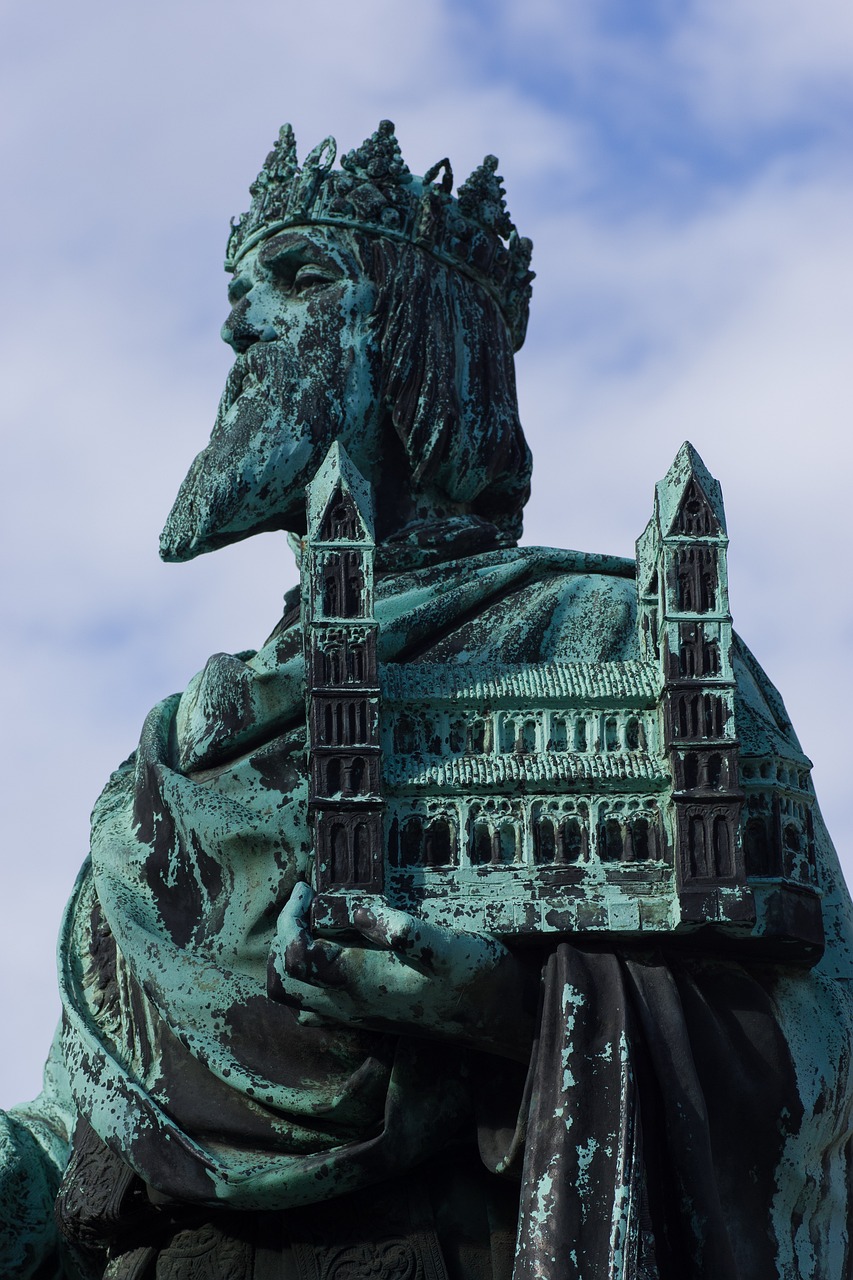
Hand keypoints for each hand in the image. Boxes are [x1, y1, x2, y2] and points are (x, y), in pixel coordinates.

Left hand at [268, 883, 534, 1060]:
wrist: (501, 1016)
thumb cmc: (477, 975)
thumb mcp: (448, 945)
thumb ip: (406, 930)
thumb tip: (359, 910)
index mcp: (360, 984)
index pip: (294, 956)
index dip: (290, 918)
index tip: (308, 888)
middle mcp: (350, 1005)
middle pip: (282, 981)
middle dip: (283, 936)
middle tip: (307, 901)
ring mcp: (358, 1015)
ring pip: (294, 996)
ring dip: (291, 957)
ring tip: (314, 921)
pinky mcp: (370, 1018)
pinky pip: (316, 1007)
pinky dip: (309, 976)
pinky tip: (331, 951)